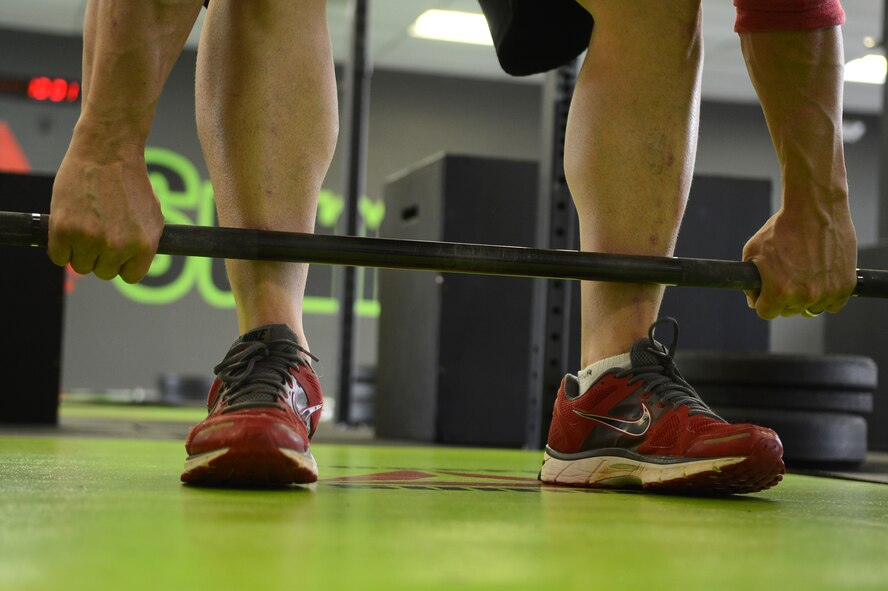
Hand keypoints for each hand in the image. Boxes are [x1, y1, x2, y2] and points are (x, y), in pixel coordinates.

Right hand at [48, 143, 163, 283]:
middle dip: (101, 256)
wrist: (108, 152)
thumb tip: (135, 264)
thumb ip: (145, 244)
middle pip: (104, 273)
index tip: (117, 252)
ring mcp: (89, 239)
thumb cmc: (131, 182)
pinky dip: (60, 246)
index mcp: (143, 245)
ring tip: (86, 225)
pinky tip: (68, 227)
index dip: (122, 264)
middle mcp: (118, 246)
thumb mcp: (153, 217)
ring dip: (80, 251)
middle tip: (99, 231)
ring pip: (80, 266)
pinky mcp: (63, 229)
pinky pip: (58, 256)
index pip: (130, 277)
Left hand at [742, 203, 856, 319]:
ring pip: (812, 308)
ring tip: (804, 273)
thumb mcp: (752, 252)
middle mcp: (804, 297)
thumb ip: (750, 281)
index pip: (766, 312)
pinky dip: (828, 295)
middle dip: (785, 297)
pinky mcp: (846, 286)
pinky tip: (821, 278)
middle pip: (789, 310)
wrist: (815, 209)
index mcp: (779, 292)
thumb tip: (754, 300)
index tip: (767, 291)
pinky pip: (833, 304)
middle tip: (787, 275)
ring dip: (807, 297)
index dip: (764, 300)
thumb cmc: (782, 227)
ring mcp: (827, 292)